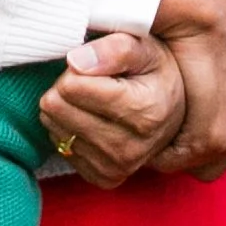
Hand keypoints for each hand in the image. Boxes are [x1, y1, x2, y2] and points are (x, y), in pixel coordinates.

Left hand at [38, 28, 185, 185]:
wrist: (172, 114)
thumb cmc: (154, 73)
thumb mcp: (144, 48)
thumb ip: (114, 49)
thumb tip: (75, 62)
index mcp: (146, 110)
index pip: (72, 86)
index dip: (75, 67)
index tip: (91, 65)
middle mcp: (133, 147)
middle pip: (57, 107)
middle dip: (64, 86)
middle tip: (88, 81)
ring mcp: (117, 166)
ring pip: (54, 126)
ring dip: (64, 107)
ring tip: (89, 100)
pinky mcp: (103, 178)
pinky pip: (59, 145)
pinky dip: (67, 129)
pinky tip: (89, 120)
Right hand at [149, 0, 225, 180]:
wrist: (211, 7)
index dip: (206, 126)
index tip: (184, 108)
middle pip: (215, 157)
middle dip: (190, 141)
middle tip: (165, 113)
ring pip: (195, 160)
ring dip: (172, 146)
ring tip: (149, 116)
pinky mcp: (211, 138)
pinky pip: (175, 158)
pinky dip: (158, 148)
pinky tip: (141, 120)